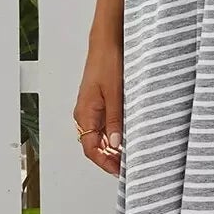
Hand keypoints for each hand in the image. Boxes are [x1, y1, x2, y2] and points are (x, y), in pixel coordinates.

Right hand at [73, 36, 124, 175]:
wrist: (106, 43)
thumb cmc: (107, 62)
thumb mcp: (115, 93)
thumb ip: (114, 120)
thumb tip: (115, 144)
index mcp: (84, 114)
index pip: (90, 148)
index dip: (104, 162)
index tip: (119, 170)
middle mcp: (85, 114)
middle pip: (94, 146)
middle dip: (109, 158)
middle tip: (127, 166)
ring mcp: (91, 110)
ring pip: (99, 137)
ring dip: (111, 148)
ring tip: (129, 154)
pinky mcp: (99, 104)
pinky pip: (104, 126)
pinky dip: (113, 135)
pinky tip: (126, 136)